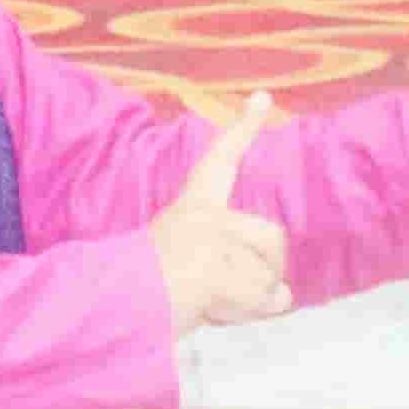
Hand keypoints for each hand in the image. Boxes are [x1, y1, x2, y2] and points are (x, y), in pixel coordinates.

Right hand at [149, 94, 294, 331]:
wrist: (123, 304)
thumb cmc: (150, 290)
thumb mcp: (195, 267)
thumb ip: (237, 271)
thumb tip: (284, 295)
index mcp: (192, 207)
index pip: (220, 161)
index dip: (243, 129)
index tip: (263, 98)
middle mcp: (206, 214)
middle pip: (272, 236)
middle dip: (266, 270)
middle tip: (228, 290)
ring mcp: (214, 238)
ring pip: (271, 273)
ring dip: (254, 298)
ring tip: (214, 303)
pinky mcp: (222, 266)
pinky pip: (267, 297)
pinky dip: (254, 311)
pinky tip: (219, 311)